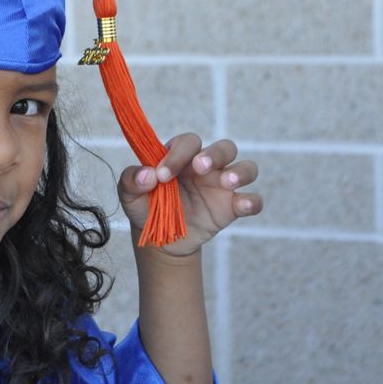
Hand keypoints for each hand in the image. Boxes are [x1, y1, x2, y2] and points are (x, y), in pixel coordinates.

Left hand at [117, 135, 261, 256]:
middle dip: (214, 154)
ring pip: (246, 168)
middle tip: (200, 167)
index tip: (162, 175)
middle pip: (224, 148)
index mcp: (182, 156)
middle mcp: (207, 166)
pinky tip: (242, 205)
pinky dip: (252, 201)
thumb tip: (147, 175)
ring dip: (240, 172)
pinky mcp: (233, 207)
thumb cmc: (146, 207)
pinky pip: (252, 200)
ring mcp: (223, 185)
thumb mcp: (129, 195)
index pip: (188, 143)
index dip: (177, 154)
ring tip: (226, 182)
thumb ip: (131, 179)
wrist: (160, 240)